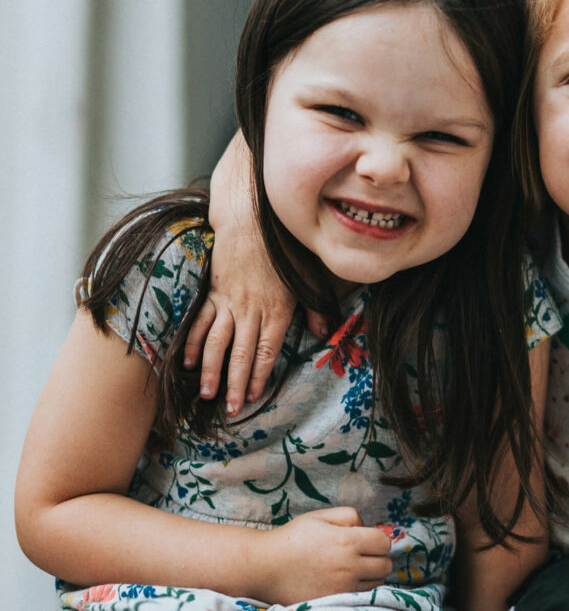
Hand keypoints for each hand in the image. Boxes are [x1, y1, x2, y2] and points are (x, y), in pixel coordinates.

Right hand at [183, 132, 326, 414]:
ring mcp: (229, 301)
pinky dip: (191, 342)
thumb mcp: (309, 276)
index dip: (259, 377)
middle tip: (231, 410)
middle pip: (242, 354)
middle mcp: (251, 310)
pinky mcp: (213, 291)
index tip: (253, 398)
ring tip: (207, 394)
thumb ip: (315, 306)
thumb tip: (324, 331)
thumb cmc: (284, 245)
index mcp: (277, 309)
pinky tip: (186, 362)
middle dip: (236, 385)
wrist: (251, 216)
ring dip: (210, 371)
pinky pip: (200, 321)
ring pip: (216, 343)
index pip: (267, 352)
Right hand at [251, 507, 392, 603]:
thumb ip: (349, 516)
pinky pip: (361, 596)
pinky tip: (345, 580)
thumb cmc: (293, 538)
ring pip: (376, 583)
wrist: (266, 567)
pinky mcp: (335, 600)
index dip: (378, 539)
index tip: (368, 540)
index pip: (384, 543)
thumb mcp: (320, 516)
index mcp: (347, 541)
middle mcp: (349, 566)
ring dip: (370, 575)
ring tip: (352, 568)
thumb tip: (366, 526)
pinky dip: (359, 588)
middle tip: (364, 554)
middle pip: (385, 565)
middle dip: (378, 558)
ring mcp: (343, 587)